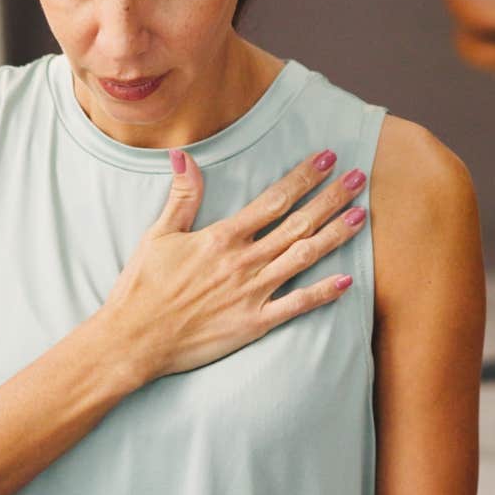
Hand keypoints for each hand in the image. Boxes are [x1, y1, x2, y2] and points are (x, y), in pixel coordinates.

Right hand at [96, 146, 369, 384]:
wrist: (134, 339)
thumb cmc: (142, 287)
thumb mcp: (158, 235)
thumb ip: (181, 196)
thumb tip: (183, 155)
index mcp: (221, 237)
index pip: (273, 199)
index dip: (303, 177)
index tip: (326, 158)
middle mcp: (242, 261)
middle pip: (297, 223)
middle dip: (331, 198)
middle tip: (358, 177)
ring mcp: (251, 293)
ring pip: (303, 257)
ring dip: (334, 235)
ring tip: (361, 215)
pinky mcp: (253, 323)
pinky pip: (296, 306)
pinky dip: (323, 293)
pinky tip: (348, 280)